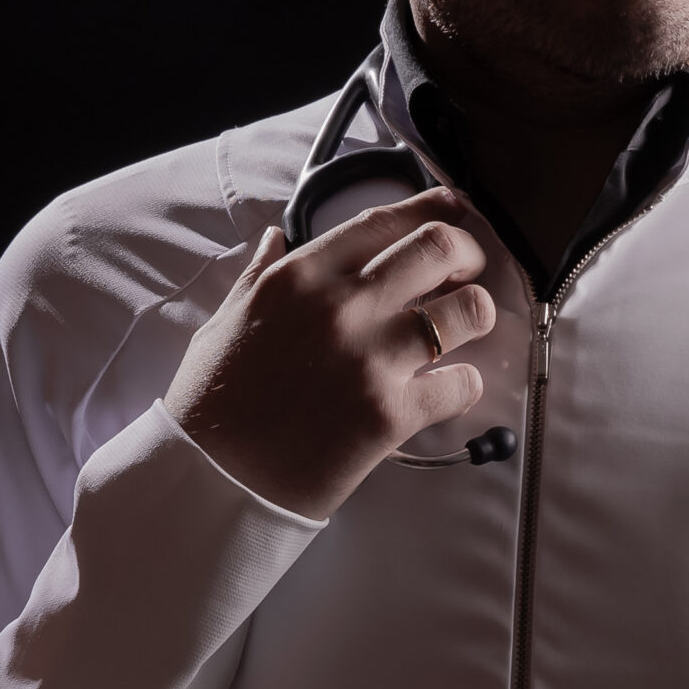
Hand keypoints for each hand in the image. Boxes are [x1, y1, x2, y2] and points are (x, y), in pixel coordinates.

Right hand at [163, 191, 496, 518]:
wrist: (212, 480)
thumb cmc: (213, 405)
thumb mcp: (225, 322)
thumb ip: (259, 275)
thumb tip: (275, 238)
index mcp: (298, 278)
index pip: (382, 221)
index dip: (432, 207)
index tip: (454, 209)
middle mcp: (339, 308)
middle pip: (438, 249)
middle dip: (467, 254)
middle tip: (465, 274)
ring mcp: (369, 359)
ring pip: (466, 311)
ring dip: (476, 315)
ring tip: (464, 330)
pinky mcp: (390, 414)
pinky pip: (462, 384)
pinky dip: (466, 385)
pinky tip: (448, 389)